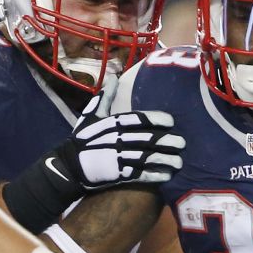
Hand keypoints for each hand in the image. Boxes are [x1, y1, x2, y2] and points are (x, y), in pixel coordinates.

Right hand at [65, 93, 184, 188]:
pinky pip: (141, 175)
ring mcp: (119, 158)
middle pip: (149, 139)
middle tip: (182, 143)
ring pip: (148, 158)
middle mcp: (118, 140)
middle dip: (168, 141)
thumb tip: (113, 77)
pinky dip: (155, 175)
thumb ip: (105, 97)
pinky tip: (167, 175)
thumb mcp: (91, 115)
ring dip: (166, 160)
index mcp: (113, 124)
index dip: (157, 119)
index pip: (139, 119)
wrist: (70, 166)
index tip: (171, 122)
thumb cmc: (82, 139)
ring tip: (180, 162)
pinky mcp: (119, 175)